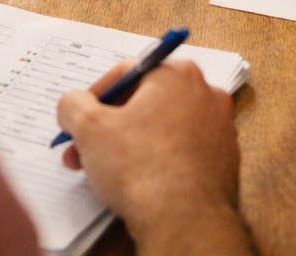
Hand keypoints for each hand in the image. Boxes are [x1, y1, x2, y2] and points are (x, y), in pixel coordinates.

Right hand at [56, 60, 253, 253]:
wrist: (185, 222)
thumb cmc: (141, 168)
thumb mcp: (89, 128)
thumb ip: (73, 104)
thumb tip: (72, 104)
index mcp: (178, 73)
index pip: (126, 73)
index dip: (94, 98)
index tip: (79, 120)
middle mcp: (205, 92)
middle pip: (144, 101)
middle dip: (108, 126)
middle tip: (83, 149)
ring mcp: (218, 127)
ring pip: (161, 127)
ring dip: (128, 144)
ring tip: (102, 172)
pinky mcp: (223, 159)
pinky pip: (180, 150)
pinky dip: (157, 160)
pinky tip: (136, 183)